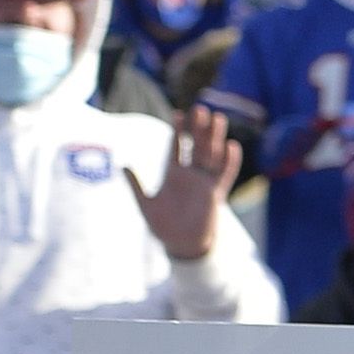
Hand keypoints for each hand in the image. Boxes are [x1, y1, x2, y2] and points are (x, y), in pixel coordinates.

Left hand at [134, 110, 242, 261]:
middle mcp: (190, 175)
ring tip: (217, 118)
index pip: (176, 147)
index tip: (178, 113)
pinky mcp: (215, 194)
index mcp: (173, 175)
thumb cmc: (162, 225)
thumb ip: (136, 185)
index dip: (178, 131)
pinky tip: (231, 146)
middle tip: (199, 108)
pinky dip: (229, 161)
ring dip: (214, 138)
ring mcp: (204, 183)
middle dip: (198, 128)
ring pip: (211, 155)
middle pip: (196, 146)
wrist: (181, 244)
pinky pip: (224, 175)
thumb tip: (123, 165)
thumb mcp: (145, 204)